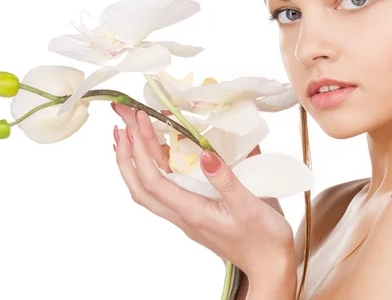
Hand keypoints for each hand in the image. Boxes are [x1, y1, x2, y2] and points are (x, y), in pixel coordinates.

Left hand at [111, 103, 295, 278]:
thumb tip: (205, 154)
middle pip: (141, 187)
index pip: (154, 181)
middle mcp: (183, 215)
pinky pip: (165, 191)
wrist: (270, 266)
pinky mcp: (195, 214)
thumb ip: (226, 180)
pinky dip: (154, 170)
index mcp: (192, 212)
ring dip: (136, 163)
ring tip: (130, 135)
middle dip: (126, 156)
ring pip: (149, 190)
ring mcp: (187, 216)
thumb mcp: (249, 206)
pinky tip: (159, 156)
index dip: (141, 152)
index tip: (135, 125)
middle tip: (121, 125)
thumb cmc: (263, 239)